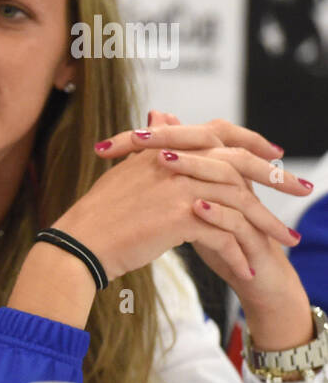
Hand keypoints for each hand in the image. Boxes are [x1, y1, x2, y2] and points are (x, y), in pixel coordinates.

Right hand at [92, 111, 313, 348]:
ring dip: (265, 226)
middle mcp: (174, 162)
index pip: (218, 132)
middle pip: (239, 164)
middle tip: (302, 190)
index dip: (250, 140)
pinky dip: (237, 253)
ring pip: (237, 203)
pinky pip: (223, 235)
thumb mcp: (126, 171)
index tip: (274, 154)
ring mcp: (178, 188)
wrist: (79, 244)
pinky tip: (246, 269)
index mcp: (163, 147)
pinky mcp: (179, 217)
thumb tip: (160, 113)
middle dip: (276, 178)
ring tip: (283, 244)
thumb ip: (149, 146)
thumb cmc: (98, 214)